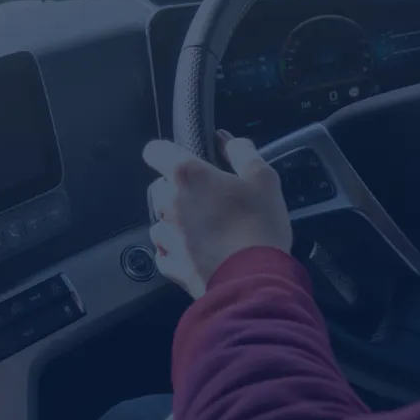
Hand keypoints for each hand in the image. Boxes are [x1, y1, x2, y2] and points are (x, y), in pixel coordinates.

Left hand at [143, 133, 292, 297]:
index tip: (180, 159)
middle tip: (207, 200)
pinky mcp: (170, 266)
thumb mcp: (264, 179)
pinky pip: (164, 253)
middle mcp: (170, 204)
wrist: (255, 279)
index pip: (155, 151)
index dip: (165, 152)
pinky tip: (196, 254)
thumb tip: (225, 140)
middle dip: (177, 191)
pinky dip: (175, 252)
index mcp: (189, 176)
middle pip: (159, 188)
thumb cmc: (260, 224)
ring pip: (160, 222)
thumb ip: (242, 153)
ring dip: (174, 223)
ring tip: (203, 231)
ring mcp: (167, 237)